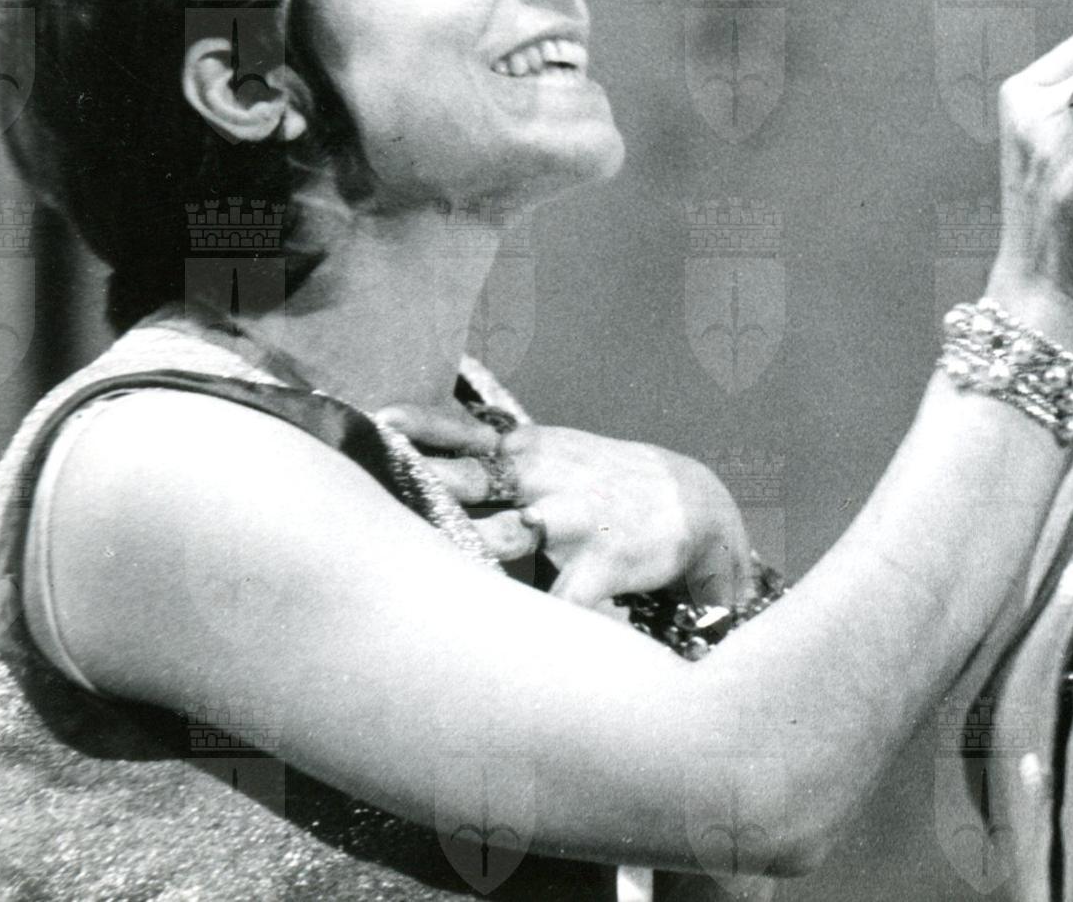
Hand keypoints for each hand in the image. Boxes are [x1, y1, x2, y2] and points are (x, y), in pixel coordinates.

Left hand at [380, 403, 755, 611]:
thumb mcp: (559, 453)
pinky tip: (490, 650)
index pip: (467, 435)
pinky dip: (527, 624)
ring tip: (410, 570)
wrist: (697, 505)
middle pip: (469, 482)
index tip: (381, 421)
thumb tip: (431, 452)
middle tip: (376, 482)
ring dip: (460, 548)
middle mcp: (545, 483)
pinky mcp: (599, 568)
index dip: (423, 429)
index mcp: (531, 452)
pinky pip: (557, 602)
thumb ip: (500, 457)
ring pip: (501, 538)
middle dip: (425, 483)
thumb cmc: (608, 484)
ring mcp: (571, 525)